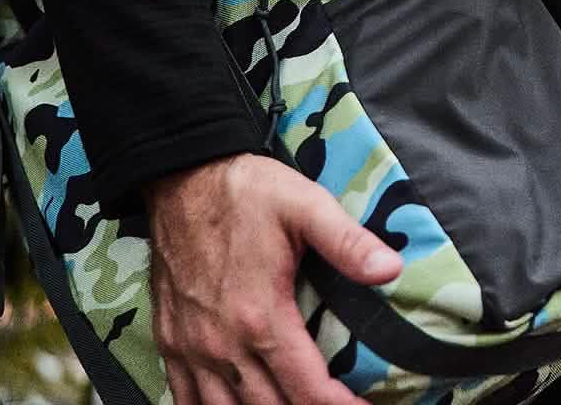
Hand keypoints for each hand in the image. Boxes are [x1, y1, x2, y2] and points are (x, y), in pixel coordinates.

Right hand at [145, 153, 401, 404]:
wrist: (183, 177)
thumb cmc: (248, 191)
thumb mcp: (306, 205)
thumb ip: (348, 242)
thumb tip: (392, 269)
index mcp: (262, 317)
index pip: (308, 390)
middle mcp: (223, 345)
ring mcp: (191, 348)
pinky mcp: (169, 342)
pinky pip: (184, 401)